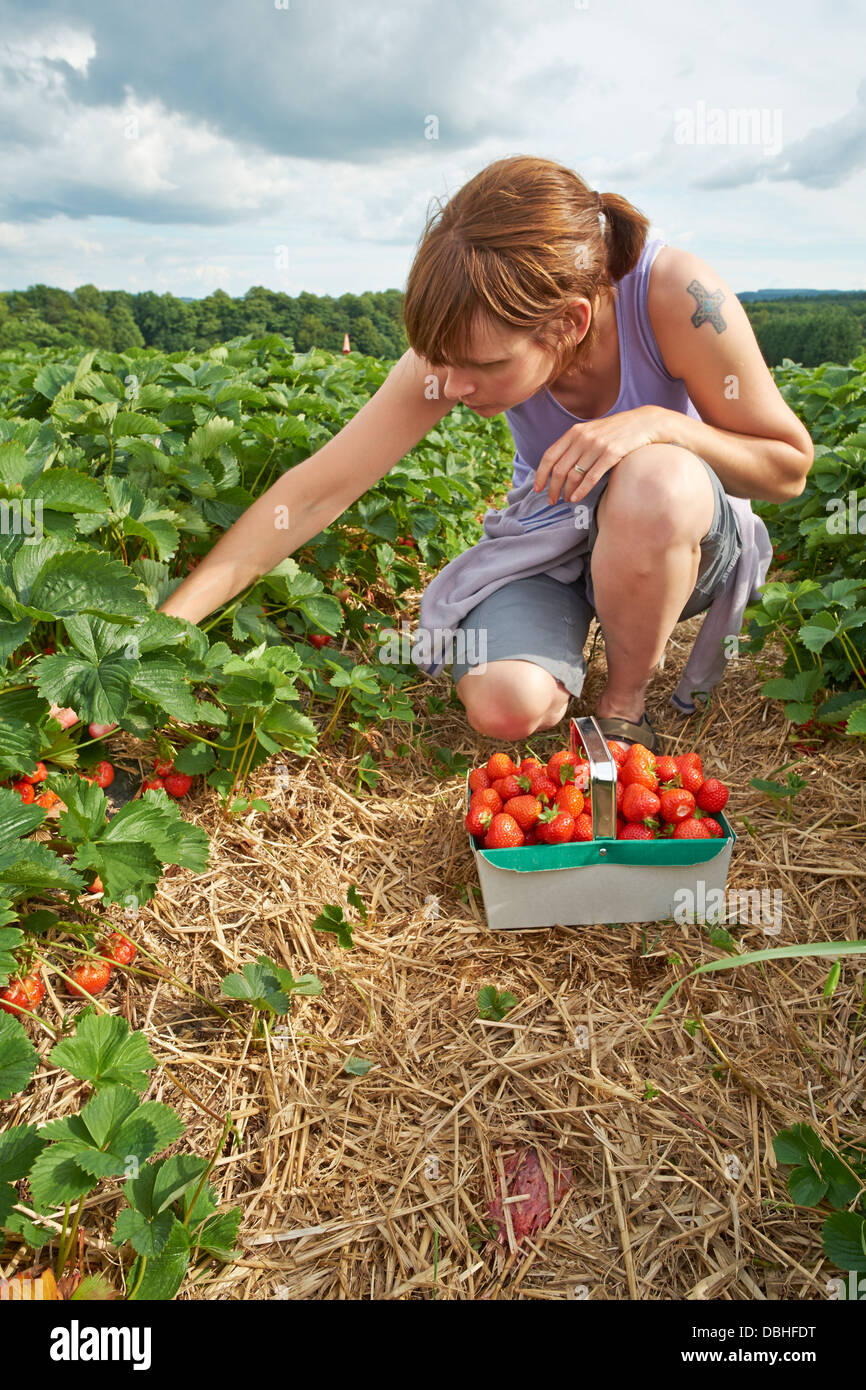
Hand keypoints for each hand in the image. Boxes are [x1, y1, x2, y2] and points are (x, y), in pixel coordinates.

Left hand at [533, 405, 663, 505]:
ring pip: (574, 475)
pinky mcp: (611, 454)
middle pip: (559, 469)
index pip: (549, 455)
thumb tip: (559, 467)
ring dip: (566, 491)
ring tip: (565, 500)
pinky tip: (576, 498)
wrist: (644, 423)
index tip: (537, 488)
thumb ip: (575, 444)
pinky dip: (581, 490)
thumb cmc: (616, 431)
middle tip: (551, 501)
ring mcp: (597, 445)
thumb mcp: (592, 431)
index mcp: (574, 432)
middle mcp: (583, 437)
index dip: (540, 474)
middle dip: (552, 488)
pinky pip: (591, 477)